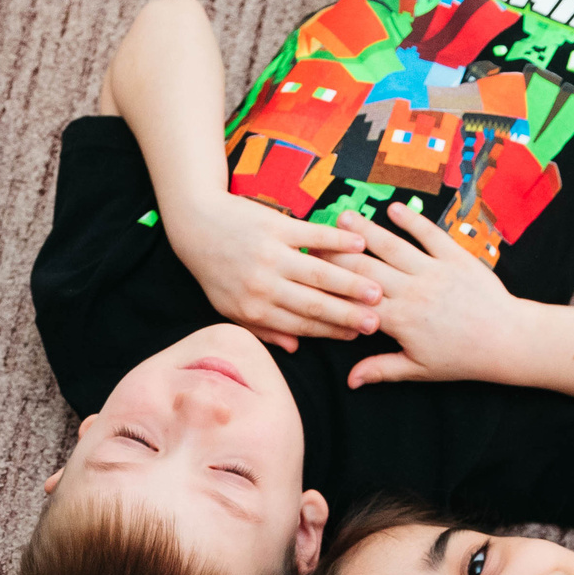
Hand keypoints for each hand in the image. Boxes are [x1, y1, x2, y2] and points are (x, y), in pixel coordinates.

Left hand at [165, 192, 379, 350]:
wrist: (197, 225)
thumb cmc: (216, 271)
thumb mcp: (231, 308)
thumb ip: (264, 330)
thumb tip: (296, 349)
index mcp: (254, 310)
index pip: (300, 326)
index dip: (331, 332)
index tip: (357, 337)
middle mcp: (263, 285)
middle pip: (313, 304)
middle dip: (347, 315)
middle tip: (377, 322)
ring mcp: (270, 254)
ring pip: (317, 273)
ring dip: (350, 282)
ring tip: (376, 290)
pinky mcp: (275, 226)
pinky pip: (312, 235)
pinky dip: (337, 241)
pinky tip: (361, 244)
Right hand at [332, 201, 520, 386]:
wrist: (506, 340)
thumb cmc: (462, 358)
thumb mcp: (419, 370)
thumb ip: (382, 369)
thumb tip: (351, 382)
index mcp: (399, 320)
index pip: (354, 298)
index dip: (329, 284)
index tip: (309, 271)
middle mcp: (412, 291)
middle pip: (366, 267)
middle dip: (338, 252)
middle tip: (315, 237)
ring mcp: (434, 272)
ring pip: (393, 247)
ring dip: (366, 230)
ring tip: (344, 216)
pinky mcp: (455, 258)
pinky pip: (429, 235)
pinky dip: (411, 221)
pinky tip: (392, 209)